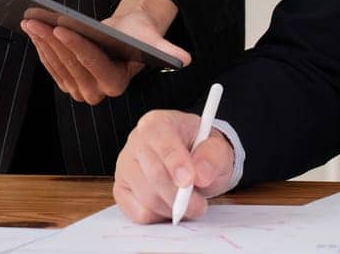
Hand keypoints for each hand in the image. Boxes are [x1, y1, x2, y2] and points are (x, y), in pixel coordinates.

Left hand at [23, 0, 190, 104]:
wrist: (126, 39)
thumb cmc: (138, 36)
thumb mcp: (153, 40)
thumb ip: (166, 51)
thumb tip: (185, 59)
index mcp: (117, 84)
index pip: (93, 64)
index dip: (76, 46)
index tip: (61, 27)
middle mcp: (97, 93)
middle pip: (71, 65)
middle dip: (52, 41)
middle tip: (37, 21)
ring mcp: (80, 90)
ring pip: (57, 65)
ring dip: (42, 43)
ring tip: (32, 21)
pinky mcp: (68, 83)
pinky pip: (52, 66)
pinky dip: (42, 48)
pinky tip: (34, 31)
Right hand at [114, 109, 235, 223]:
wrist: (195, 163)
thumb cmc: (203, 152)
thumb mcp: (217, 148)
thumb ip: (212, 156)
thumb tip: (201, 175)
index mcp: (158, 122)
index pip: (161, 140)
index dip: (175, 162)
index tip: (189, 180)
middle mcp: (136, 141)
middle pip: (154, 174)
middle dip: (179, 195)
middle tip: (199, 205)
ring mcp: (126, 166)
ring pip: (146, 196)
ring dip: (172, 207)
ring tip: (188, 203)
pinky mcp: (122, 190)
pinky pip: (138, 212)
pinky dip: (158, 215)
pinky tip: (170, 205)